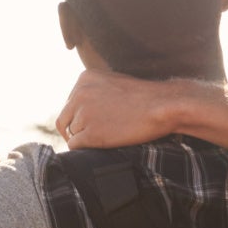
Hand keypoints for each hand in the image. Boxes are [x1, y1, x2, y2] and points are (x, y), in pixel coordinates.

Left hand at [55, 69, 183, 148]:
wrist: (162, 106)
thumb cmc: (144, 97)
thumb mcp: (113, 83)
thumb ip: (94, 92)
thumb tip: (80, 111)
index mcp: (84, 78)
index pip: (69, 103)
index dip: (79, 116)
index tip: (95, 122)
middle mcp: (79, 93)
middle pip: (65, 119)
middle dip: (77, 129)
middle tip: (91, 137)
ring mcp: (84, 114)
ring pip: (71, 134)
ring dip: (85, 139)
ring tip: (105, 138)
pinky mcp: (91, 133)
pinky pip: (75, 146)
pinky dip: (85, 149)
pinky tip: (100, 147)